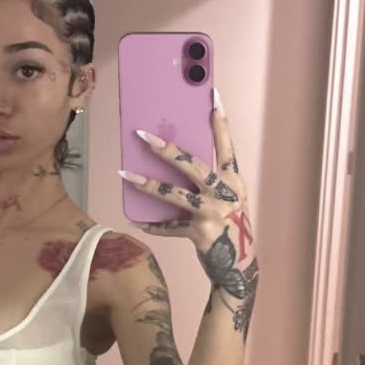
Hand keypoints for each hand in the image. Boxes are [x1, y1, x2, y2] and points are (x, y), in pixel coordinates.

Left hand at [119, 88, 258, 338]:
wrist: (240, 267)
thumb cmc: (231, 227)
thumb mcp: (228, 200)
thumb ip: (210, 182)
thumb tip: (177, 160)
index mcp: (234, 181)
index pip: (226, 147)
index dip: (220, 123)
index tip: (213, 97)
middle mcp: (225, 194)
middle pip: (192, 165)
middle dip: (166, 149)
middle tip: (142, 135)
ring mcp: (212, 214)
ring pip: (174, 194)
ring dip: (147, 184)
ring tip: (124, 173)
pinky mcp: (200, 234)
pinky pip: (169, 227)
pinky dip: (154, 225)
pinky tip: (137, 221)